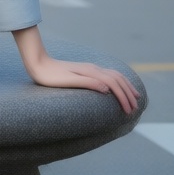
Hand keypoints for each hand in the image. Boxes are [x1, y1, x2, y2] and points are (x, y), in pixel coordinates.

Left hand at [19, 42, 140, 114]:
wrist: (38, 63)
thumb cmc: (50, 76)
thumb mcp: (68, 81)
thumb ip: (88, 83)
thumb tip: (107, 89)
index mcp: (91, 72)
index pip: (114, 84)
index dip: (123, 98)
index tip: (128, 112)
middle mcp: (93, 68)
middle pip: (118, 79)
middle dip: (128, 94)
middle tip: (135, 109)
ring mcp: (90, 68)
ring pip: (115, 76)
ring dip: (126, 86)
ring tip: (134, 96)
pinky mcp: (86, 70)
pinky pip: (108, 75)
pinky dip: (118, 81)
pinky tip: (117, 86)